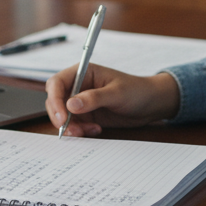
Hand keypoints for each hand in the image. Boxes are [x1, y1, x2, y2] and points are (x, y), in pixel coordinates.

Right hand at [44, 63, 180, 137]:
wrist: (151, 104)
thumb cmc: (136, 91)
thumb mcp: (117, 93)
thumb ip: (94, 98)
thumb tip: (71, 105)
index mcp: (83, 73)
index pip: (57, 83)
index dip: (55, 99)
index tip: (62, 116)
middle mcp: (78, 87)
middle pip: (55, 100)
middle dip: (59, 116)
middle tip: (69, 130)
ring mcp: (81, 102)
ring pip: (63, 116)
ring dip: (70, 127)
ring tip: (86, 132)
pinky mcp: (87, 116)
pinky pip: (75, 125)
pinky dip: (81, 131)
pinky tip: (96, 130)